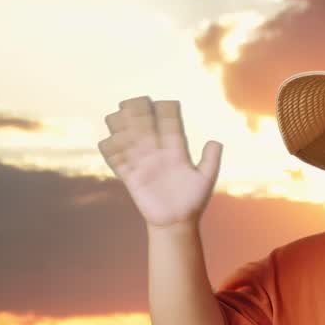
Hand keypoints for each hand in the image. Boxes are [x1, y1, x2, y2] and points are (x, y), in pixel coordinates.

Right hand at [97, 96, 222, 228]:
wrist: (177, 223)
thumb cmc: (193, 202)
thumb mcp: (205, 179)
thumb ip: (211, 160)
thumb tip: (215, 141)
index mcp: (176, 151)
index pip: (170, 125)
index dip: (165, 112)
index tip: (163, 103)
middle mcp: (158, 154)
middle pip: (146, 127)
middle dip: (139, 113)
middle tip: (133, 101)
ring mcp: (143, 164)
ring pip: (130, 140)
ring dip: (122, 128)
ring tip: (117, 117)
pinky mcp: (131, 178)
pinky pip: (118, 162)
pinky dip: (112, 151)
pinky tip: (108, 141)